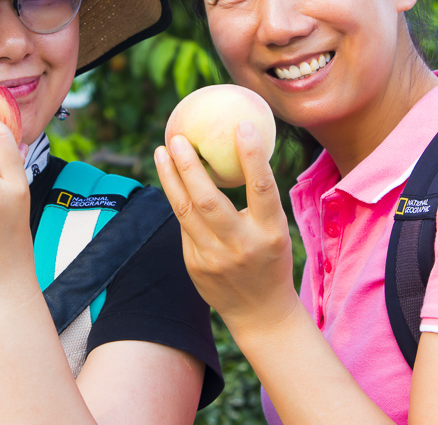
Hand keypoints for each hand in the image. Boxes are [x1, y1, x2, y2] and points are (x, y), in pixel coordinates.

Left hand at [154, 120, 298, 334]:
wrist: (261, 313)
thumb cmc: (271, 259)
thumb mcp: (275, 229)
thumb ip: (258, 200)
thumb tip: (237, 151)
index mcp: (270, 232)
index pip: (261, 188)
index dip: (252, 155)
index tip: (240, 124)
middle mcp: (241, 245)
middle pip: (207, 200)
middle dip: (189, 166)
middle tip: (177, 138)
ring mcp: (214, 258)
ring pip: (185, 211)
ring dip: (170, 177)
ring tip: (162, 151)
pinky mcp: (195, 266)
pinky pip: (184, 226)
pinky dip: (178, 200)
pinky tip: (171, 180)